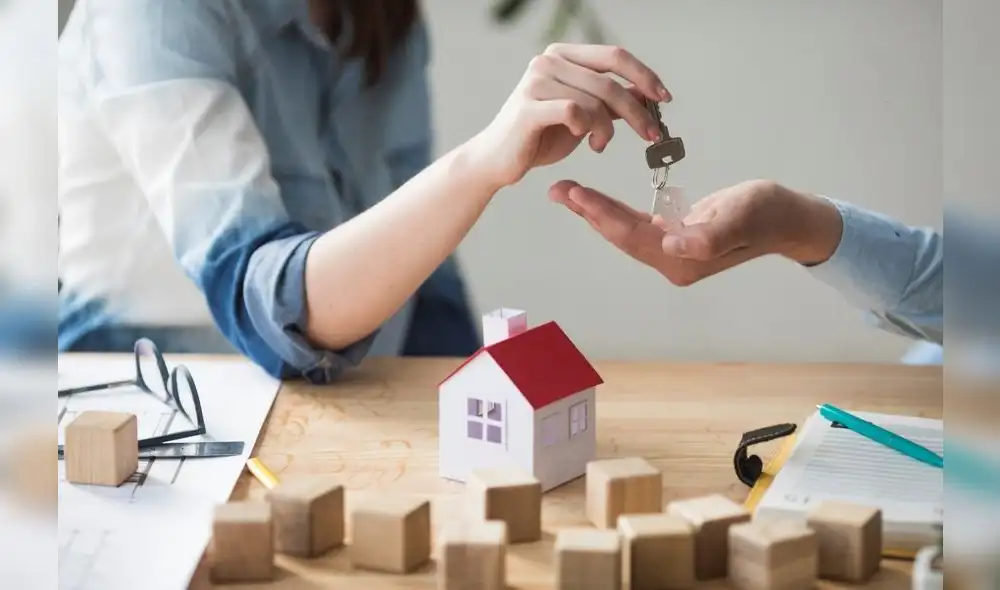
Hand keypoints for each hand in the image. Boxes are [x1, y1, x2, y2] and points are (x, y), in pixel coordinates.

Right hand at [467, 44, 671, 189]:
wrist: (497, 160)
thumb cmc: (538, 137)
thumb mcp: (583, 116)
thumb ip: (609, 102)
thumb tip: (646, 94)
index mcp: (562, 55)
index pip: (614, 56)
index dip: (644, 76)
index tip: (664, 98)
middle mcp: (547, 61)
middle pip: (610, 81)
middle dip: (638, 112)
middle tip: (651, 135)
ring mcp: (535, 82)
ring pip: (596, 101)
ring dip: (609, 129)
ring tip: (601, 145)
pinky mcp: (528, 108)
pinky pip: (575, 113)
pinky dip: (589, 129)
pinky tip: (587, 142)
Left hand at [548, 179, 843, 285]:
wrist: (787, 219)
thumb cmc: (768, 213)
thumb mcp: (742, 216)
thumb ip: (710, 234)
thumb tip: (673, 245)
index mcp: (683, 260)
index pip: (632, 236)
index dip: (602, 214)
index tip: (575, 193)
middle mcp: (672, 261)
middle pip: (620, 236)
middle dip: (588, 212)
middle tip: (557, 189)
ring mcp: (672, 253)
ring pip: (624, 231)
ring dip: (595, 212)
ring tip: (567, 192)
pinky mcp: (675, 239)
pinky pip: (635, 225)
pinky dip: (613, 211)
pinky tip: (596, 201)